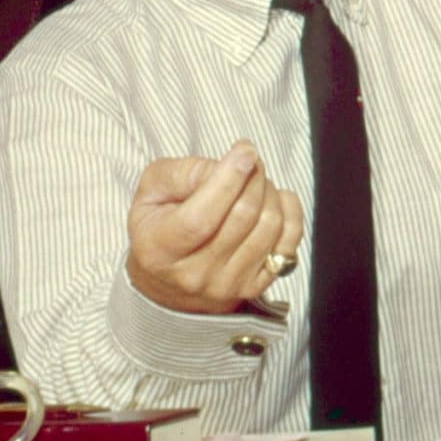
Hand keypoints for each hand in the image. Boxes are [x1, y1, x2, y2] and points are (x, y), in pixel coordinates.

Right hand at [126, 144, 307, 318]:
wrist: (164, 282)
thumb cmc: (157, 226)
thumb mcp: (152, 190)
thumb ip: (182, 173)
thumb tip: (227, 167)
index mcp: (160, 249)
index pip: (202, 218)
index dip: (229, 180)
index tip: (245, 151)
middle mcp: (193, 275)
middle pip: (242, 217)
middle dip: (253, 176)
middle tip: (248, 160)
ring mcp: (226, 286)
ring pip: (269, 227)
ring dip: (269, 192)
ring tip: (254, 183)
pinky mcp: (253, 288)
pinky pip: (288, 245)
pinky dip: (289, 214)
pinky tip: (274, 201)